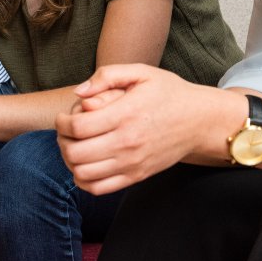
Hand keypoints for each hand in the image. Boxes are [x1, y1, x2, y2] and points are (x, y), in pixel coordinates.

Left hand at [55, 64, 219, 194]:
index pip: (78, 126)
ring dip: (69, 161)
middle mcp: (128, 142)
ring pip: (83, 173)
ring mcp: (132, 163)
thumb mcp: (142, 72)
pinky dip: (83, 179)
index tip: (63, 117)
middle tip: (65, 132)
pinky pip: (99, 188)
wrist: (200, 121)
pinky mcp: (137, 176)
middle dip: (62, 141)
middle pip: (76, 152)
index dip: (61, 122)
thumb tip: (79, 92)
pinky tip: (86, 164)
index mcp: (126, 114)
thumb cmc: (169, 92)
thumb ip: (108, 75)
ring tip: (74, 146)